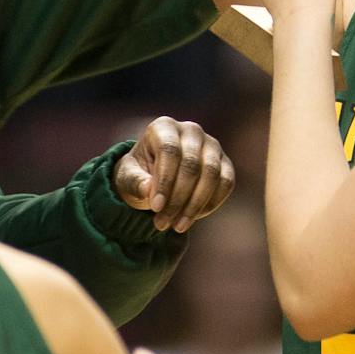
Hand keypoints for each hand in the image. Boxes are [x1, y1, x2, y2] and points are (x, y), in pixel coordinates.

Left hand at [114, 116, 235, 232]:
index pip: (169, 151)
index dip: (164, 181)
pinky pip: (226, 183)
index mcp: (164, 126)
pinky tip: (192, 218)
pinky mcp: (225, 163)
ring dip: (194, 205)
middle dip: (177, 199)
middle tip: (162, 223)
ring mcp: (211, 145)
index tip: (155, 207)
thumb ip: (136, 181)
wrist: (155, 178)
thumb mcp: (128, 177)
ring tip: (177, 226)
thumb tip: (148, 190)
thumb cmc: (139, 174)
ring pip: (211, 175)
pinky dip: (210, 204)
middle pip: (191, 165)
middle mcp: (191, 130)